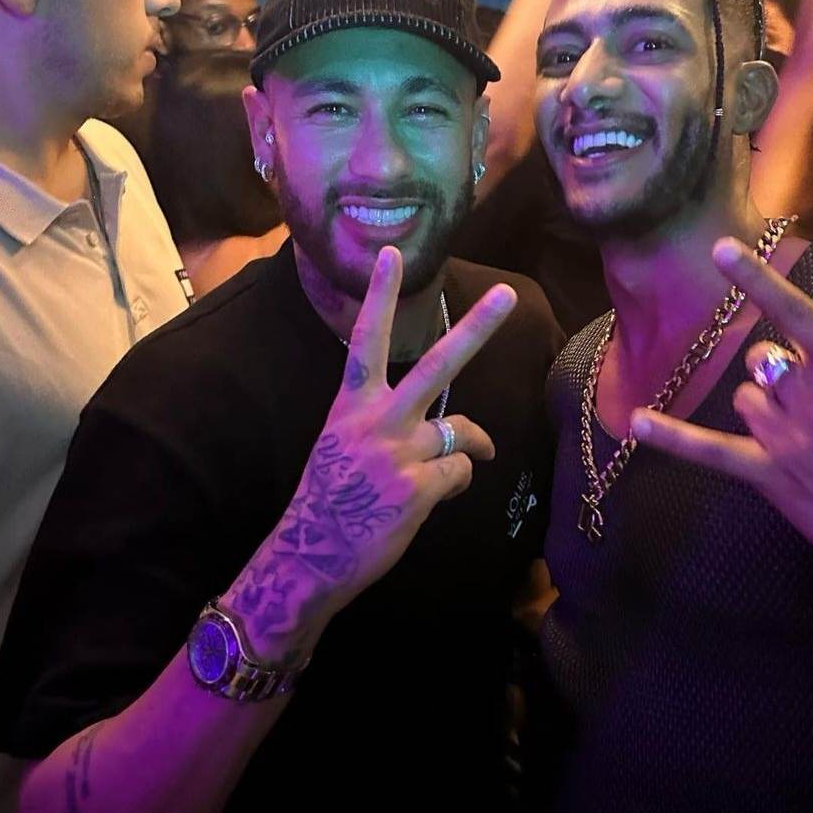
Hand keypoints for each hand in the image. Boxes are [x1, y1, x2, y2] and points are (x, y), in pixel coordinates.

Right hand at [226, 246, 516, 661]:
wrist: (308, 557)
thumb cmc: (327, 502)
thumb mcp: (340, 448)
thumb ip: (382, 425)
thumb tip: (436, 428)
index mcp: (350, 406)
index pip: (366, 340)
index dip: (380, 296)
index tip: (392, 254)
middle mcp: (376, 421)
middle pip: (436, 365)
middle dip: (476, 329)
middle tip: (504, 294)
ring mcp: (398, 454)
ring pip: (461, 432)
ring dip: (470, 447)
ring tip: (464, 460)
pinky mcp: (417, 490)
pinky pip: (461, 474)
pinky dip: (457, 484)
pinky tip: (432, 499)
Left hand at [632, 238, 812, 604]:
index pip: (795, 313)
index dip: (756, 280)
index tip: (721, 250)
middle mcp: (812, 401)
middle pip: (765, 362)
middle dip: (783, 373)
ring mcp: (787, 441)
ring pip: (746, 399)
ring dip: (764, 406)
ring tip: (807, 435)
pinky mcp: (771, 479)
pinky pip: (711, 453)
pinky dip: (672, 438)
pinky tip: (636, 423)